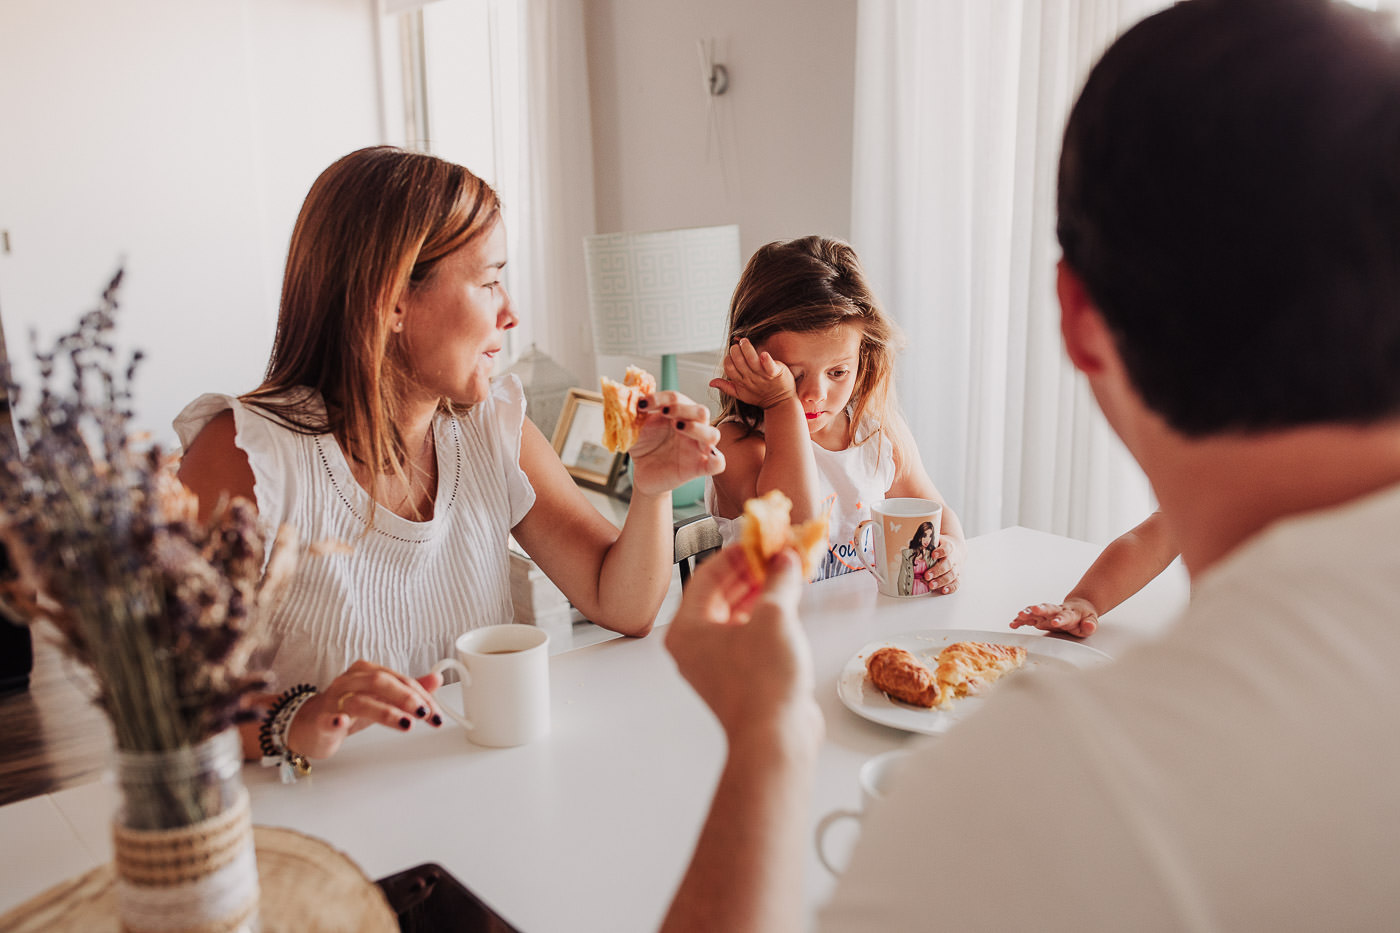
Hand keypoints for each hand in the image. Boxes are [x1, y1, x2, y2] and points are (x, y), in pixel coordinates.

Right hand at [285, 660, 444, 759]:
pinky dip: (335, 719)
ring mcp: (334, 700)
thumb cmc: (346, 708)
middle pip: (380, 683)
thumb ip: (408, 690)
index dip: (421, 696)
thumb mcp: (381, 699)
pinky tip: (342, 723)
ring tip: (405, 723)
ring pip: (360, 701)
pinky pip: (327, 718)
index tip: (436, 713)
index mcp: (367, 672)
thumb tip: (437, 679)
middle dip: (407, 698)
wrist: (309, 723)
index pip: (400, 680)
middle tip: (425, 713)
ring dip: (385, 712)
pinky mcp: (320, 720)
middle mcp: (351, 681)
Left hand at [629, 390, 724, 496]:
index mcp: (678, 414)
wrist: (642, 473)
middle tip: (664, 413)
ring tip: (679, 428)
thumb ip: (632, 413)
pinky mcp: (699, 467)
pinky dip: (717, 459)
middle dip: (683, 409)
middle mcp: (691, 428)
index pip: (676, 398)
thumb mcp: (634, 428)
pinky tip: (708, 456)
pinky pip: (718, 463)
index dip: (660, 398)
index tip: (641, 404)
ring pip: (713, 433)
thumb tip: (625, 396)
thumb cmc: (644, 447)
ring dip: (698, 429)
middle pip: (701, 411)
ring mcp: (696, 447)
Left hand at [664, 545, 823, 745]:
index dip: (736, 554)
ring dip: (759, 593)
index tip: (759, 541)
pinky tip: (786, 605)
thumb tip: (783, 561)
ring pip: (735, 615)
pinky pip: (747, 635)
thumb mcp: (774, 618)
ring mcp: (716, 664)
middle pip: (719, 595)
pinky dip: (764, 617)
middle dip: (750, 573)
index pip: (706, 576)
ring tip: (785, 574)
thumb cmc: (762, 686)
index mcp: (686, 630)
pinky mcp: (738, 677)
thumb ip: (779, 582)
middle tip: (775, 555)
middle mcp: (694, 647)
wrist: (775, 738)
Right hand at [708, 338, 797, 411]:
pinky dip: (766, 359)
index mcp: (741, 382)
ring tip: (745, 341)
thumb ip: (726, 387)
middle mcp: (750, 378)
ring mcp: (763, 376)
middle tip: (738, 345)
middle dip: (735, 351)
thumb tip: (711, 382)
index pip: (729, 368)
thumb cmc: (760, 396)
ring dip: (747, 349)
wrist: (780, 403)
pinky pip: (769, 366)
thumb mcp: (741, 394)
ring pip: (751, 360)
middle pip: (738, 362)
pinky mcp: (775, 373)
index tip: (732, 354)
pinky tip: (763, 354)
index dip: (728, 359)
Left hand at [923, 541, 961, 594]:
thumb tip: (913, 555)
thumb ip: (925, 547)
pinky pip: (956, 583)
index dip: (941, 552)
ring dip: (941, 581)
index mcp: (949, 547)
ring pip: (952, 575)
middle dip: (937, 571)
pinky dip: (950, 588)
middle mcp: (954, 558)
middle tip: (927, 576)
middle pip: (948, 564)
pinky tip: (943, 590)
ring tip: (931, 585)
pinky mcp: (957, 576)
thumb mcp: (934, 542)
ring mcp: (956, 567)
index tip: (933, 555)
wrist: (956, 549)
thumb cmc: (941, 546)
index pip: (947, 548)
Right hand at [1010, 596, 1098, 637]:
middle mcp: (1057, 611)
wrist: (1078, 607)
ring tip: (1019, 615)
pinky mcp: (1040, 616)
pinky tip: (1013, 623)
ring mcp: (1047, 613)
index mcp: (1070, 613)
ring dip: (1028, 612)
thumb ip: (1090, 625)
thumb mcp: (1091, 622)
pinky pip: (1029, 617)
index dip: (1060, 619)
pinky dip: (1021, 620)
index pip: (1065, 616)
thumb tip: (1089, 626)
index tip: (1055, 622)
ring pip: (1036, 611)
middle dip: (1040, 609)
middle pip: (1048, 608)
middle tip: (1034, 609)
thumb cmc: (1083, 617)